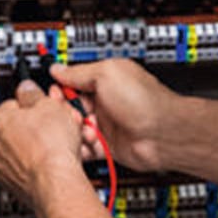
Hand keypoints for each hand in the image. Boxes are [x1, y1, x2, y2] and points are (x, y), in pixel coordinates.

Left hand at [0, 82, 88, 205]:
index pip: (14, 104)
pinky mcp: (15, 186)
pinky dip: (40, 165)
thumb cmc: (51, 147)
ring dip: (41, 146)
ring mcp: (3, 168)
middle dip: (40, 126)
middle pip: (19, 128)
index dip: (35, 105)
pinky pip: (28, 169)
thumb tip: (27, 88)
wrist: (56, 183)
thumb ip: (33, 94)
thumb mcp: (49, 105)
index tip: (46, 107)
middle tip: (58, 125)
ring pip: (24, 150)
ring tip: (61, 144)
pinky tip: (55, 162)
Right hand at [49, 57, 174, 174]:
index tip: (54, 95)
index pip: (70, 82)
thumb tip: (59, 69)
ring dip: (75, 130)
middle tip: (71, 115)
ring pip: (75, 129)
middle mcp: (103, 102)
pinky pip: (85, 148)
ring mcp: (104, 124)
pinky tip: (90, 142)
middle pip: (69, 108)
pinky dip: (83, 147)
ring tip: (86, 129)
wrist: (162, 135)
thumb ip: (80, 72)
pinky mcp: (106, 146)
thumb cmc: (145, 102)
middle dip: (66, 113)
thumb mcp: (107, 74)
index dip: (60, 90)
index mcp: (103, 81)